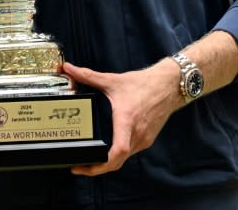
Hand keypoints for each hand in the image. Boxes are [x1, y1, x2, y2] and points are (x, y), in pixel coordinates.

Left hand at [62, 59, 179, 175]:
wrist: (169, 85)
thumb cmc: (143, 84)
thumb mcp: (113, 80)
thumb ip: (88, 75)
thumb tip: (68, 68)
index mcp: (127, 120)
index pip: (118, 150)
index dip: (102, 163)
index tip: (85, 166)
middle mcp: (137, 134)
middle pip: (118, 161)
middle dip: (97, 168)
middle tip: (78, 168)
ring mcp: (144, 138)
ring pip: (124, 158)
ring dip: (108, 164)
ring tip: (89, 161)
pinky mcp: (148, 138)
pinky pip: (130, 152)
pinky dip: (118, 156)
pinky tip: (107, 151)